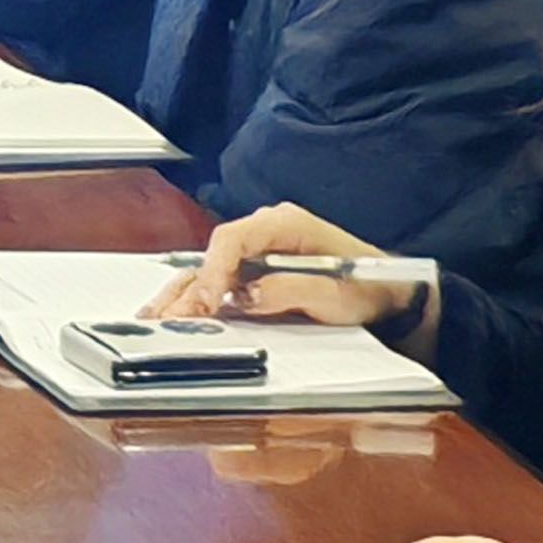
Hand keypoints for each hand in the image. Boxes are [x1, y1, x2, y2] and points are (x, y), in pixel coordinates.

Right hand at [164, 202, 414, 326]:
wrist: (390, 292)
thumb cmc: (367, 288)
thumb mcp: (335, 294)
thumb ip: (289, 290)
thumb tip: (245, 296)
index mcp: (285, 223)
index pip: (233, 239)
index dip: (213, 270)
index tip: (206, 302)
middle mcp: (266, 229)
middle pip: (213, 253)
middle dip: (188, 287)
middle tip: (164, 319)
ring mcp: (260, 248)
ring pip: (210, 266)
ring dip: (184, 293)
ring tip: (153, 317)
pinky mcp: (257, 268)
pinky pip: (220, 278)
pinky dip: (198, 296)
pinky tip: (174, 311)